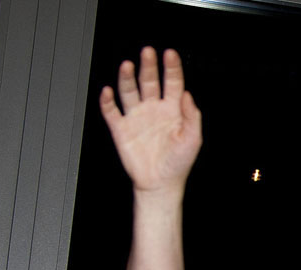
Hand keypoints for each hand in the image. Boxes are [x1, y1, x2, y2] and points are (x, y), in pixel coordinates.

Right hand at [100, 47, 201, 194]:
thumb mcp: (192, 140)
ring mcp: (136, 117)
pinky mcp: (121, 129)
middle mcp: (153, 109)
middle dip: (148, 66)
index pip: (172, 82)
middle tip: (148, 53)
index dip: (171, 67)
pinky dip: (107, 100)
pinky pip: (111, 111)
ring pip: (129, 90)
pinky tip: (108, 91)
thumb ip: (192, 117)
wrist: (160, 185)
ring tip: (127, 65)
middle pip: (149, 80)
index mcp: (172, 110)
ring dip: (127, 77)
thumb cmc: (178, 165)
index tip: (170, 54)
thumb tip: (187, 95)